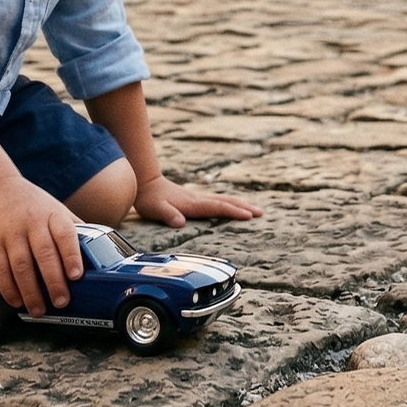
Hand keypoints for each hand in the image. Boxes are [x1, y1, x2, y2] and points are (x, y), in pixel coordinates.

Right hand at [0, 178, 82, 316]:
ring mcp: (11, 232)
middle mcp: (33, 222)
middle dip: (54, 281)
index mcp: (53, 215)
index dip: (72, 255)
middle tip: (61, 301)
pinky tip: (16, 301)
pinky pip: (0, 268)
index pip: (65, 234)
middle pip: (45, 254)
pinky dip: (8, 288)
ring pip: (22, 265)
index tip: (76, 275)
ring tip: (38, 310)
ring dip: (31, 291)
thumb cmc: (32, 204)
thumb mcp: (56, 208)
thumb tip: (98, 250)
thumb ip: (72, 228)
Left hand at [134, 174, 262, 227]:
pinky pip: (218, 201)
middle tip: (260, 213)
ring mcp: (198, 197)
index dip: (233, 211)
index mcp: (192, 204)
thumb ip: (168, 215)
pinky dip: (230, 204)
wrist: (146, 183)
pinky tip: (233, 207)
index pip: (217, 207)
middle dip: (243, 207)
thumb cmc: (150, 200)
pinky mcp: (195, 199)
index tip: (248, 215)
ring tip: (255, 210)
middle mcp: (198, 199)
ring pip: (223, 200)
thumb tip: (180, 222)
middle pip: (225, 201)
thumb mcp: (155, 209)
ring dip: (240, 204)